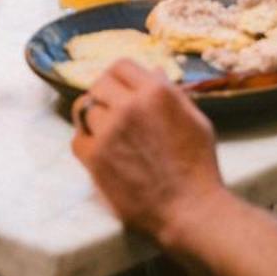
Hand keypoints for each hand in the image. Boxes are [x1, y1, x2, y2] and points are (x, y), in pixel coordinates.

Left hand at [71, 60, 224, 239]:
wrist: (189, 209)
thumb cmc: (198, 166)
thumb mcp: (196, 120)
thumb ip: (171, 94)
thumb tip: (153, 72)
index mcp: (156, 92)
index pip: (121, 66)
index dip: (120, 77)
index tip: (120, 88)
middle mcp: (129, 106)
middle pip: (99, 84)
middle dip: (105, 95)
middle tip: (112, 110)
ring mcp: (109, 132)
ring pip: (85, 110)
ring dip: (95, 118)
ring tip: (107, 132)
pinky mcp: (96, 159)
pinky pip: (78, 139)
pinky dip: (86, 143)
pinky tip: (101, 150)